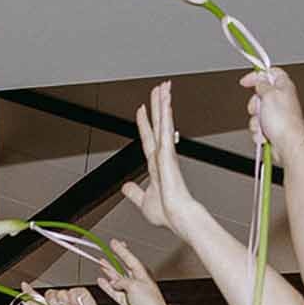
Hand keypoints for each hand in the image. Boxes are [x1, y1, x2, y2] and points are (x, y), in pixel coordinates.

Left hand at [26, 284, 100, 304]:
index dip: (30, 292)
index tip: (24, 285)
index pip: (38, 298)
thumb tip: (29, 302)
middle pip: (49, 294)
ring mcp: (68, 296)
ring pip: (60, 292)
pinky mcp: (78, 292)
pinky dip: (73, 300)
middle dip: (52, 303)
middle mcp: (59, 301)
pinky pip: (71, 291)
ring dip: (64, 303)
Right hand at [96, 238, 166, 304]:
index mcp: (142, 274)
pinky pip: (113, 291)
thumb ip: (122, 281)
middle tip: (108, 250)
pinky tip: (102, 281)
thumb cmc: (150, 303)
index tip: (114, 242)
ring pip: (116, 278)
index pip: (130, 258)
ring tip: (101, 263)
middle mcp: (136, 281)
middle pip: (123, 267)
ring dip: (109, 271)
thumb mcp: (134, 285)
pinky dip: (106, 286)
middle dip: (115, 258)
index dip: (121, 250)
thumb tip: (114, 282)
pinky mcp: (125, 301)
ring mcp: (130, 291)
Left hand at [134, 81, 197, 240]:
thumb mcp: (143, 201)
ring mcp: (166, 153)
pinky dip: (165, 116)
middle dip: (158, 106)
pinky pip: (165, 130)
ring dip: (163, 104)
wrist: (177, 217)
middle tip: (159, 87)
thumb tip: (126, 188)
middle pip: (158, 125)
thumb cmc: (166, 212)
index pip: (148, 138)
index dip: (144, 123)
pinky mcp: (168, 154)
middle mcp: (161, 156)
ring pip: (163, 122)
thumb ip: (134, 193)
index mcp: (155, 166)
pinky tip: (165, 102)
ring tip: (164, 86)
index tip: (142, 109)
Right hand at [239, 64, 303, 158]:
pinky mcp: (272, 128)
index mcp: (283, 86)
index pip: (270, 73)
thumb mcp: (269, 94)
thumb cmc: (283, 121)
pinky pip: (258, 126)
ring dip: (255, 121)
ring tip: (262, 125)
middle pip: (259, 95)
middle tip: (257, 109)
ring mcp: (276, 114)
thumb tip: (259, 80)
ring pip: (257, 113)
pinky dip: (258, 131)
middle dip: (254, 104)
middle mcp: (281, 99)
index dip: (256, 75)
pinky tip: (264, 134)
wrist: (287, 143)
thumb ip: (262, 84)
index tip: (245, 82)